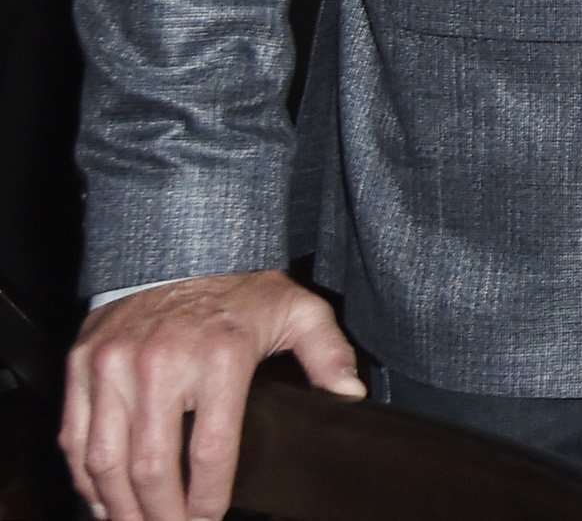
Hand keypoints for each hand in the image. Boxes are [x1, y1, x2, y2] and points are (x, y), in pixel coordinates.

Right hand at [64, 271, 362, 520]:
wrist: (180, 243)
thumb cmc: (241, 286)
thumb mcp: (299, 310)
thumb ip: (328, 353)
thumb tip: (350, 395)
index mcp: (220, 357)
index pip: (210, 451)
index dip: (207, 498)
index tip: (209, 520)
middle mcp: (162, 363)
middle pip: (152, 466)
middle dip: (160, 515)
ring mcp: (116, 364)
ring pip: (105, 460)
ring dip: (118, 506)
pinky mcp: (84, 363)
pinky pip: (75, 436)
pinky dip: (85, 476)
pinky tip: (103, 498)